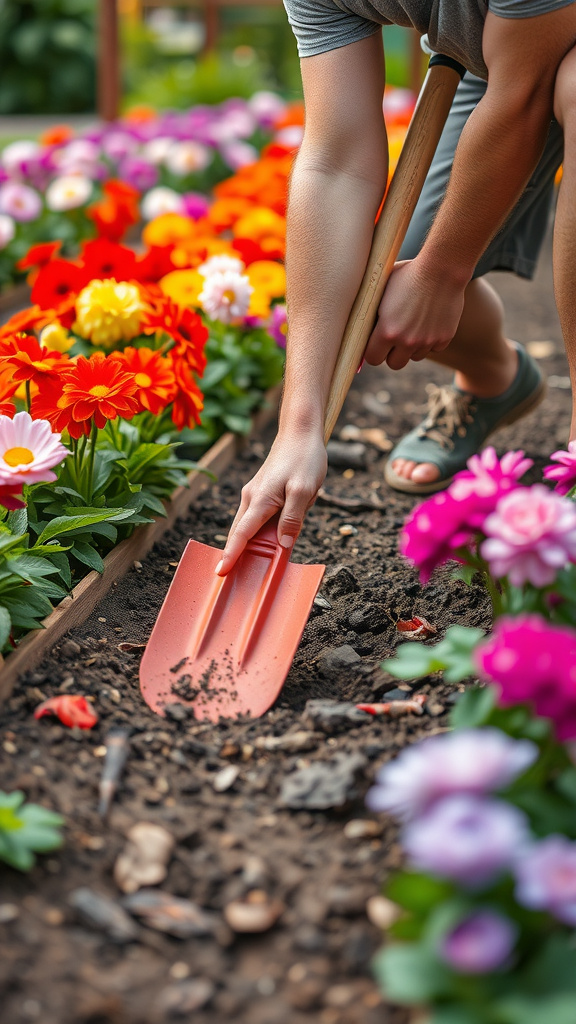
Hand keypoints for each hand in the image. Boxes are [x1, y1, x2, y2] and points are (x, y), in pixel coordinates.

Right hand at [216, 428, 327, 574]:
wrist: (301, 433)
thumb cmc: (304, 459)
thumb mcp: (304, 490)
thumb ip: (292, 519)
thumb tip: (282, 545)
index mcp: (261, 500)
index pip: (241, 534)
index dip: (231, 555)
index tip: (220, 572)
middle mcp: (252, 498)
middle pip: (239, 533)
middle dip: (234, 555)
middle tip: (230, 579)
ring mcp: (255, 494)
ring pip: (247, 526)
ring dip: (246, 545)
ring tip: (246, 567)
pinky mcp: (261, 492)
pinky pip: (255, 518)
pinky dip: (255, 533)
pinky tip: (265, 543)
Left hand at [364, 259, 465, 369]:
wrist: (443, 267)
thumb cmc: (408, 273)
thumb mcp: (383, 290)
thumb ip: (373, 312)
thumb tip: (363, 329)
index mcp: (387, 331)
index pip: (373, 358)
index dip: (373, 351)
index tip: (376, 343)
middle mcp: (406, 341)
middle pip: (394, 364)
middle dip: (393, 353)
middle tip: (394, 338)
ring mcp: (427, 341)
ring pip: (415, 356)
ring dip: (413, 346)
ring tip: (414, 324)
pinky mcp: (444, 338)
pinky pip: (434, 348)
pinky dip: (431, 339)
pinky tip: (430, 320)